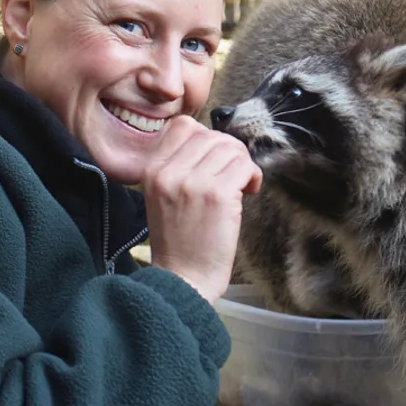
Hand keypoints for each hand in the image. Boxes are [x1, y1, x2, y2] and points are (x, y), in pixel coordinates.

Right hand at [140, 116, 262, 302]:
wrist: (183, 279)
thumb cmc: (180, 242)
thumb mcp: (163, 197)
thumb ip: (180, 166)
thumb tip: (215, 141)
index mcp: (152, 170)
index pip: (184, 126)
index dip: (208, 138)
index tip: (215, 160)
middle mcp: (169, 172)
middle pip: (211, 135)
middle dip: (230, 151)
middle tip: (235, 175)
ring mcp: (193, 182)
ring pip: (231, 148)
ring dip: (243, 164)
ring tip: (242, 185)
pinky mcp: (217, 195)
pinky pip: (244, 166)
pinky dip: (252, 176)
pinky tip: (250, 192)